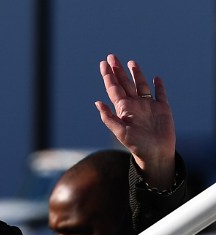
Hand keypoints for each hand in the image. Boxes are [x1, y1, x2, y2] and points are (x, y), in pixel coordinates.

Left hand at [95, 54, 175, 188]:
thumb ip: (109, 117)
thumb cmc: (136, 144)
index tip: (103, 64)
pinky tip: (156, 78)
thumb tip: (97, 102)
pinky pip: (160, 94)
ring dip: (136, 74)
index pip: (113, 88)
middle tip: (111, 56)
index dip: (108, 76)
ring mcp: (148, 105)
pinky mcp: (162, 108)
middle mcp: (135, 105)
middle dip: (118, 70)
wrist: (155, 152)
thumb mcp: (120, 131)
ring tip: (131, 62)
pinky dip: (159, 86)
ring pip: (141, 85)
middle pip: (125, 83)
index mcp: (123, 109)